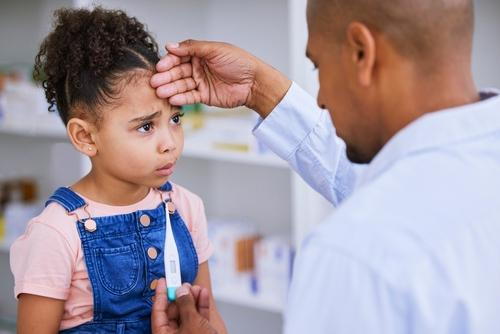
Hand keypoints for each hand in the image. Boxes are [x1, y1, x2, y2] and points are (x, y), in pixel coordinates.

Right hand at [150, 40, 291, 117]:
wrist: (254, 82)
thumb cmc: (239, 62)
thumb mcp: (215, 50)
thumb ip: (193, 47)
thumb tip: (170, 45)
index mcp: (200, 54)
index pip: (179, 56)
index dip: (169, 61)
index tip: (161, 66)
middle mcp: (198, 67)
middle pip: (178, 71)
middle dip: (166, 77)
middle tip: (155, 81)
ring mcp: (200, 82)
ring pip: (181, 85)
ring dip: (170, 88)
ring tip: (160, 92)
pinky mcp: (204, 96)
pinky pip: (189, 97)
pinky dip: (181, 98)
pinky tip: (172, 98)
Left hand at [152, 279, 217, 333]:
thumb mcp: (192, 323)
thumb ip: (186, 305)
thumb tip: (182, 290)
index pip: (158, 312)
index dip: (160, 295)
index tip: (163, 281)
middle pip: (173, 311)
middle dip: (181, 296)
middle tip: (185, 284)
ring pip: (187, 313)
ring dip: (193, 298)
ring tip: (197, 288)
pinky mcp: (199, 333)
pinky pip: (198, 317)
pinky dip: (201, 306)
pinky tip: (203, 295)